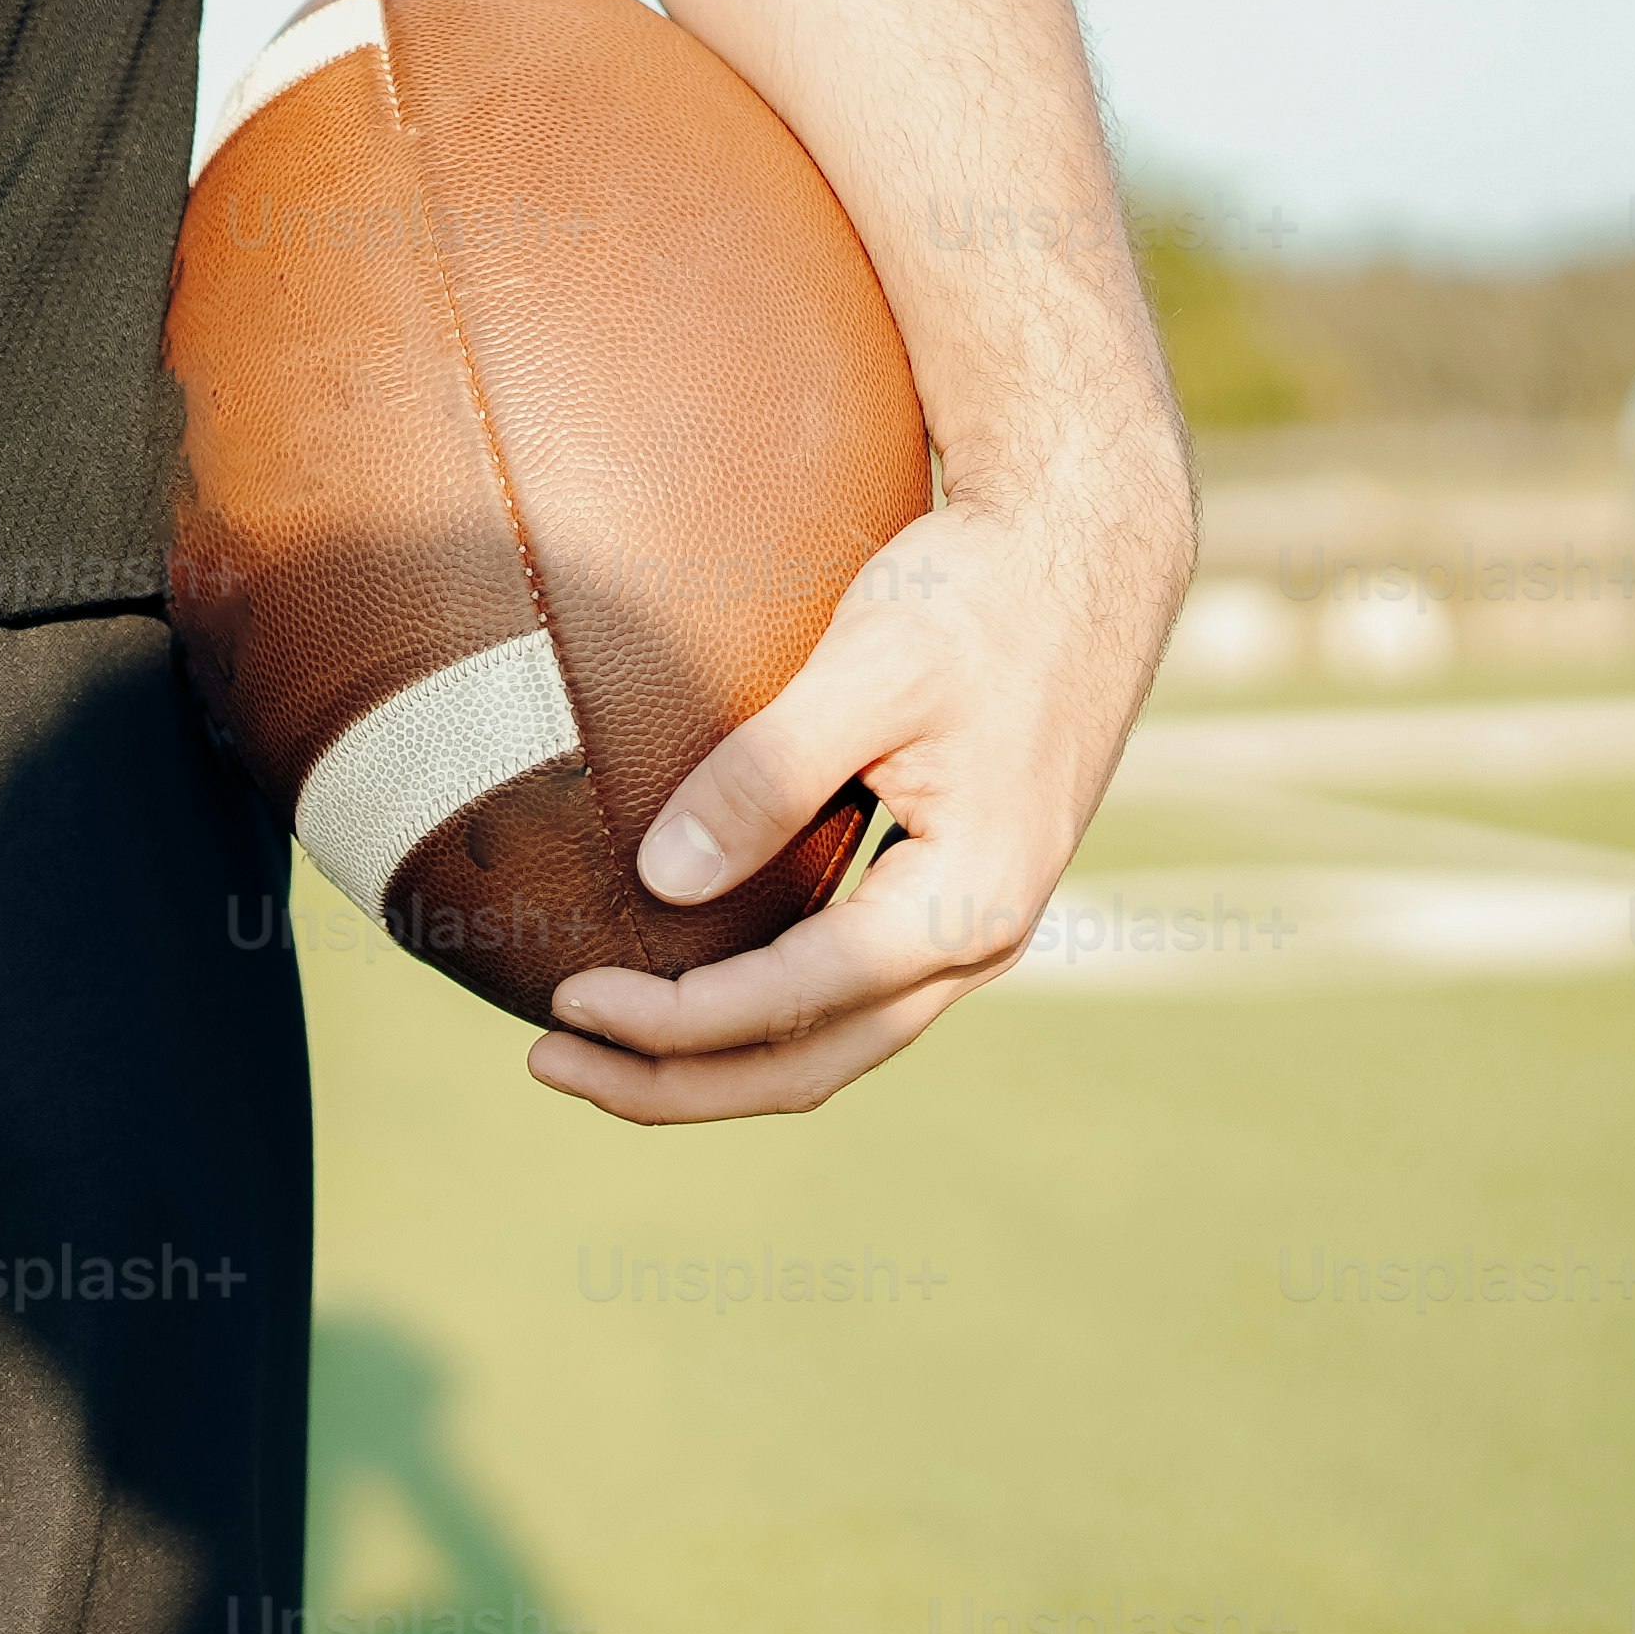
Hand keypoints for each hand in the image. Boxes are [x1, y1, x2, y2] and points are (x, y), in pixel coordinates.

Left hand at [525, 481, 1182, 1124]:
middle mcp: (979, 943)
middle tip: (547, 1060)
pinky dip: (756, 1014)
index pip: (788, 1001)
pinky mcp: (948, 900)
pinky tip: (679, 986)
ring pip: (828, 1047)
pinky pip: (842, 998)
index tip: (561, 998)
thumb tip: (661, 882)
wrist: (1087, 550)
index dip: (666, 1020)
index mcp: (966, 903)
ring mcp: (969, 931)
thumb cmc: (980, 596)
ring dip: (710, 1064)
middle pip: (808, 1066)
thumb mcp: (869, 669)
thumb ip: (766, 777)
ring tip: (593, 1049)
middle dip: (672, 1083)